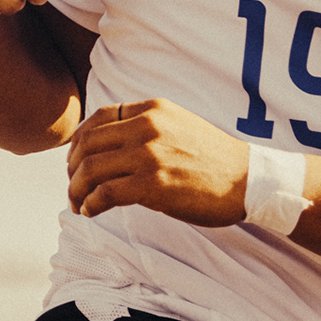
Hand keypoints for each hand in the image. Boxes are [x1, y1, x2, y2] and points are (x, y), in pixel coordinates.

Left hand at [66, 99, 249, 226]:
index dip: (79, 139)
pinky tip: (91, 212)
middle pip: (88, 144)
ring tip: (78, 204)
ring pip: (90, 169)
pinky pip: (104, 193)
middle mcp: (147, 126)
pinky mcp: (152, 185)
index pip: (99, 117)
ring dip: (76, 190)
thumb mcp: (179, 126)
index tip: (76, 159)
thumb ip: (147, 127)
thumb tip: (112, 145)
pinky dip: (90, 204)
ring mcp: (148, 155)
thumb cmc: (214, 159)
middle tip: (73, 186)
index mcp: (153, 109)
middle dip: (72, 168)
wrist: (248, 180)